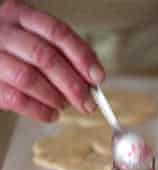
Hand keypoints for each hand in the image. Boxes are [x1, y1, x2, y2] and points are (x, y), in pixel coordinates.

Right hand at [0, 0, 104, 121]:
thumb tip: (91, 80)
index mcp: (21, 16)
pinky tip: (51, 114)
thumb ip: (65, 55)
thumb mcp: (38, 42)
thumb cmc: (17, 53)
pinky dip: (40, 111)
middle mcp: (5, 33)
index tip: (97, 77)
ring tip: (64, 105)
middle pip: (45, 57)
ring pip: (29, 78)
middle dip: (72, 84)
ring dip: (55, 97)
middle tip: (88, 103)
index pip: (58, 33)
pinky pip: (17, 100)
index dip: (82, 57)